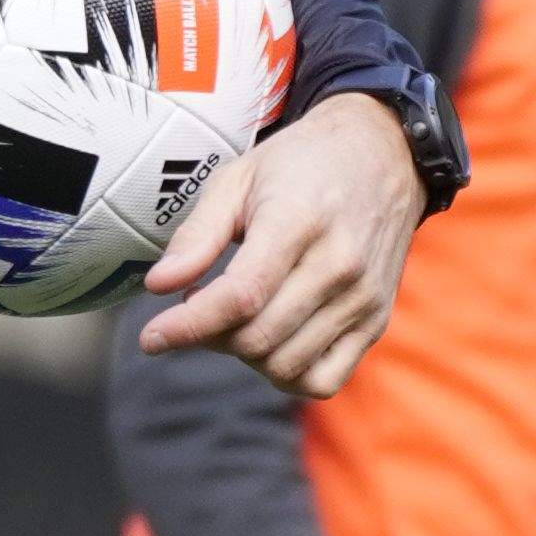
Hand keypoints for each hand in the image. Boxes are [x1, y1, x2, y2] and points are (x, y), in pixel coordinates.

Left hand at [138, 90, 423, 394]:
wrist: (384, 155)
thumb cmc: (301, 165)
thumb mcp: (237, 179)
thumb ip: (197, 234)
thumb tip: (158, 285)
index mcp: (299, 221)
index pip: (241, 296)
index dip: (188, 326)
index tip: (150, 337)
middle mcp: (339, 264)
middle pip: (258, 338)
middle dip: (209, 336)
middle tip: (197, 309)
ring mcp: (363, 297)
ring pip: (286, 365)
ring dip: (243, 355)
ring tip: (234, 318)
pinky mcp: (375, 320)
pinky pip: (323, 380)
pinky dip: (286, 375)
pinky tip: (270, 342)